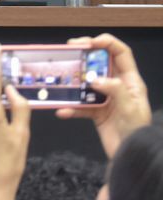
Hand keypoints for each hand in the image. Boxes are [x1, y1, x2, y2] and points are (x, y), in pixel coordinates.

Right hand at [56, 33, 151, 157]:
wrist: (131, 157)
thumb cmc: (137, 133)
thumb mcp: (129, 109)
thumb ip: (115, 90)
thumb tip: (95, 78)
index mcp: (130, 81)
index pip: (121, 53)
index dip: (106, 43)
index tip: (88, 42)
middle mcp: (117, 86)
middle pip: (101, 62)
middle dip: (85, 55)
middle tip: (69, 50)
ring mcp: (106, 98)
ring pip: (87, 82)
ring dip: (74, 81)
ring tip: (62, 78)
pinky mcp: (96, 112)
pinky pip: (80, 105)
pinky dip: (70, 108)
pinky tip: (62, 111)